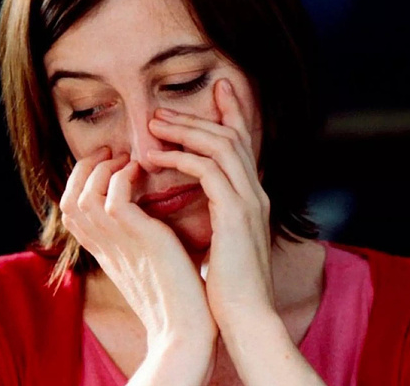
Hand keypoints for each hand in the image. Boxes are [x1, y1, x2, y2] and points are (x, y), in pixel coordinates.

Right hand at [60, 147, 216, 383]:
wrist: (187, 326)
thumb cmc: (178, 295)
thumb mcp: (148, 260)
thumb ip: (138, 236)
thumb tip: (148, 209)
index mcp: (102, 252)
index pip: (70, 211)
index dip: (80, 182)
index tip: (106, 164)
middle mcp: (102, 246)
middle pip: (68, 200)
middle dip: (84, 169)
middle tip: (110, 152)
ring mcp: (116, 242)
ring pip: (84, 195)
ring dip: (102, 169)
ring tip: (125, 158)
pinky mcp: (138, 237)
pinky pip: (113, 197)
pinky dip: (122, 176)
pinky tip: (141, 169)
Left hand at [146, 79, 275, 333]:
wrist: (243, 318)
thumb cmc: (225, 287)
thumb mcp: (218, 242)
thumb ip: (212, 215)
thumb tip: (190, 202)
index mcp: (251, 199)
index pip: (242, 144)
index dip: (231, 113)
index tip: (215, 90)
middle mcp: (255, 193)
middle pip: (232, 135)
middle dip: (198, 116)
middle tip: (161, 109)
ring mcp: (249, 201)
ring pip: (221, 145)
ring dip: (185, 130)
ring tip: (153, 125)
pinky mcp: (236, 214)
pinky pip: (209, 170)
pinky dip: (182, 158)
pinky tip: (156, 158)